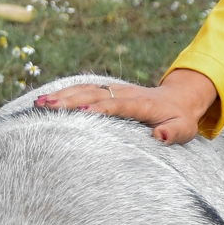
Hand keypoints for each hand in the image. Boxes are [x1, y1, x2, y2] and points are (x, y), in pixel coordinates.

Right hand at [34, 68, 218, 142]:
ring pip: (86, 89)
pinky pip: (84, 89)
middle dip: (70, 99)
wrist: (179, 99)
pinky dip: (65, 92)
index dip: (102, 108)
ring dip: (62, 94)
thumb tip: (161, 136)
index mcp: (143, 104)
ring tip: (38, 103)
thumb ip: (174, 133)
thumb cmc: (180, 119)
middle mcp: (126, 93)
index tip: (83, 112)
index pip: (119, 105)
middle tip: (46, 106)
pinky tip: (45, 100)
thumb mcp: (184, 129)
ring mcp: (115, 90)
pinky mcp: (108, 91)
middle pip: (95, 93)